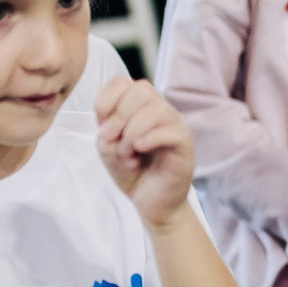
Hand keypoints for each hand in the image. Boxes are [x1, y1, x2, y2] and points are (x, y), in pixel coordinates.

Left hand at [93, 77, 196, 227]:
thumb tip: (113, 127)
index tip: (102, 129)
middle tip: (114, 142)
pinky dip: (148, 139)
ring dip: (132, 133)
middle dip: (120, 116)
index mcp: (140, 107)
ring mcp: (175, 125)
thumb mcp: (108, 151)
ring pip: (155, 109)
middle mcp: (160, 111)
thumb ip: (106, 133)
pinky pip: (169, 131)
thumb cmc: (133, 174)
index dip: (106, 101)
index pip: (123, 82)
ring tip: (128, 155)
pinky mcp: (185, 143)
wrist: (153, 203)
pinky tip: (139, 152)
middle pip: (141, 90)